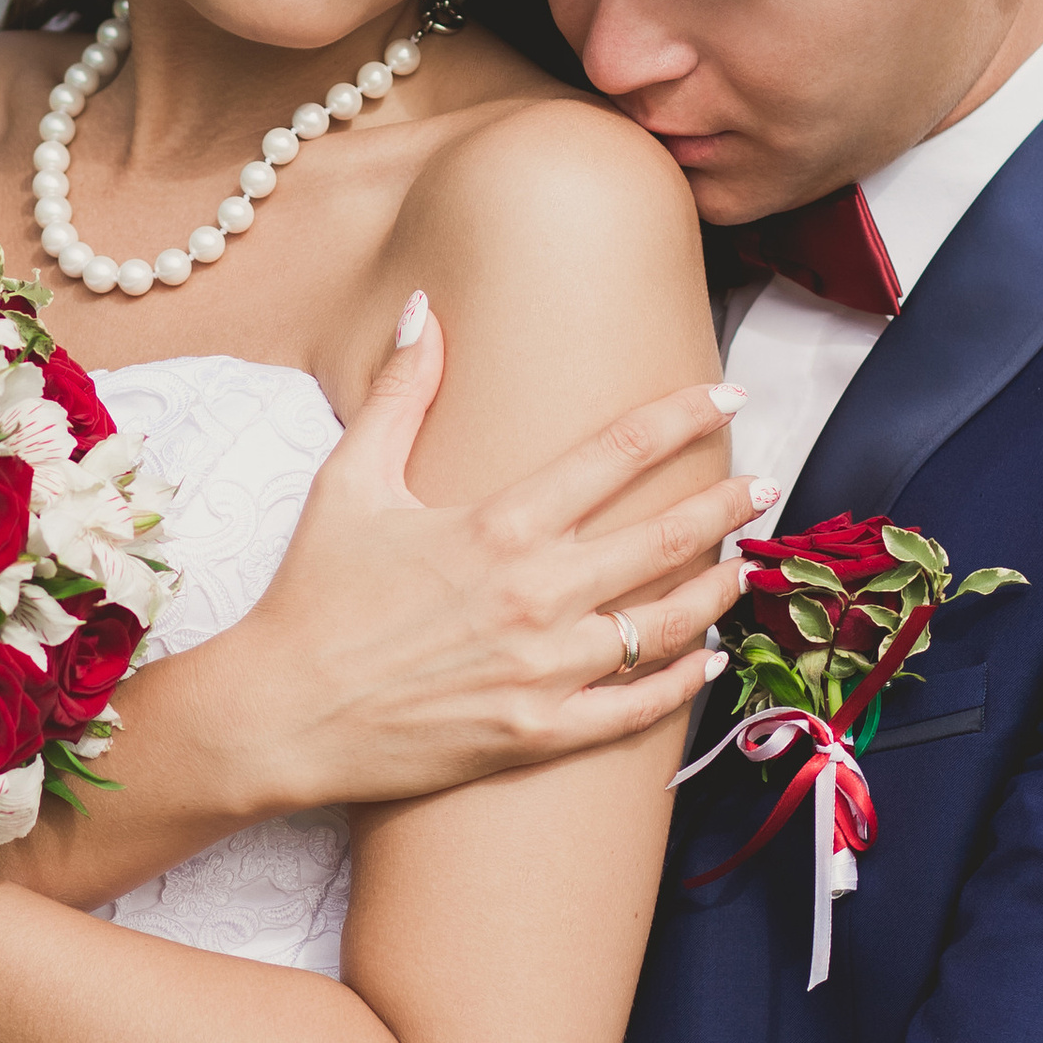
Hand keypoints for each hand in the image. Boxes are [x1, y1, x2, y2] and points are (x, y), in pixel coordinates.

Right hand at [222, 310, 765, 810]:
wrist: (281, 713)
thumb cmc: (310, 594)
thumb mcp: (348, 481)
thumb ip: (400, 393)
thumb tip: (423, 309)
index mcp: (496, 525)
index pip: (616, 454)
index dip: (681, 418)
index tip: (726, 396)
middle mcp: (534, 594)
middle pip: (662, 537)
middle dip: (723, 503)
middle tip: (761, 483)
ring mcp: (542, 669)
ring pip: (665, 625)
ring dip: (715, 589)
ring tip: (743, 565)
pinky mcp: (537, 733)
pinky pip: (635, 709)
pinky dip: (682, 683)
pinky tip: (708, 660)